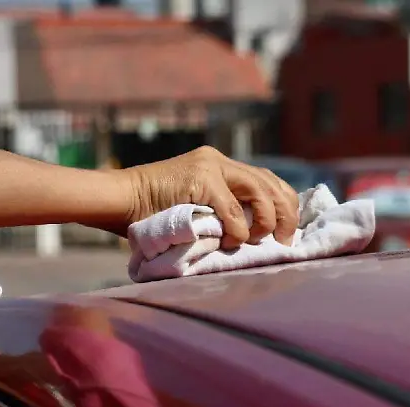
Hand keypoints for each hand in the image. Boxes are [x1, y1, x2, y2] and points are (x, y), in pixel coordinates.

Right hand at [124, 146, 298, 248]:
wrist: (119, 200)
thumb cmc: (155, 216)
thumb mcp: (200, 210)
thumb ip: (225, 213)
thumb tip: (260, 238)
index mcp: (223, 167)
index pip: (269, 181)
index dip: (286, 205)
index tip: (289, 232)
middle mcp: (221, 161)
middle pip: (272, 183)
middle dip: (286, 214)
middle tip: (287, 241)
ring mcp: (210, 166)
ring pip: (260, 189)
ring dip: (267, 219)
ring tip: (261, 239)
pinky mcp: (200, 178)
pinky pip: (232, 207)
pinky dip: (239, 228)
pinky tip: (235, 240)